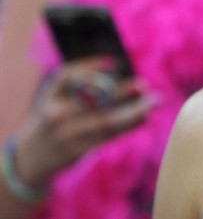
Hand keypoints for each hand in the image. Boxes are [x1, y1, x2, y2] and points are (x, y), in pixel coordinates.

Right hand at [10, 57, 156, 186]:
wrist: (29, 160)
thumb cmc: (50, 123)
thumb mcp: (53, 102)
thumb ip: (78, 89)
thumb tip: (116, 68)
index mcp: (50, 97)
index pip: (68, 76)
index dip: (90, 67)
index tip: (113, 61)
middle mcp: (57, 115)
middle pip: (94, 100)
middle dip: (122, 91)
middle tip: (143, 84)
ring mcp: (68, 134)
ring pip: (107, 120)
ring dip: (134, 110)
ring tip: (154, 101)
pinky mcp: (78, 150)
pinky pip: (109, 136)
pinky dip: (129, 125)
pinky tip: (145, 117)